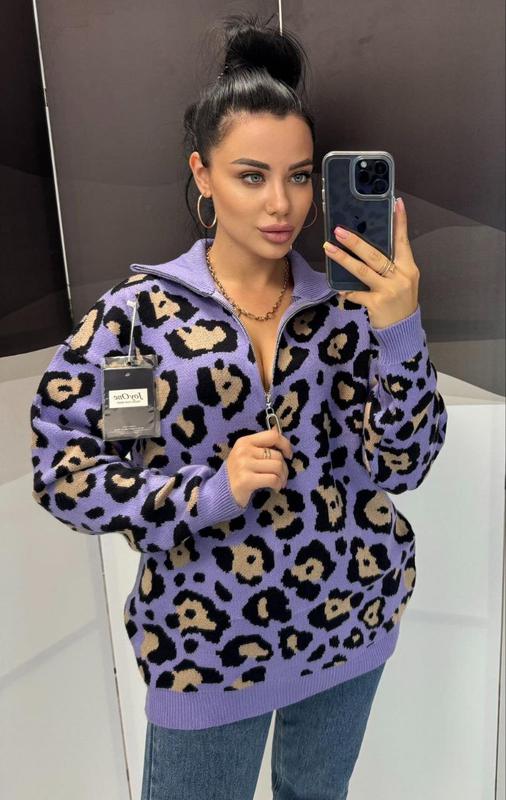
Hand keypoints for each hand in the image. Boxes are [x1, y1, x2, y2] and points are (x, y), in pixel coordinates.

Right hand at [226, 427, 292, 507]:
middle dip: (284, 468)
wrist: (221, 492)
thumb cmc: (238, 472)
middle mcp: (244, 451)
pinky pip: (273, 479)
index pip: (272, 435)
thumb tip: (278, 430)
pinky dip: (278, 485)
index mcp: (245, 441)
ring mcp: (244, 465)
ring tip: (278, 482)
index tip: (288, 455)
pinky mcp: (246, 480)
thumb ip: (261, 444)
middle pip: (277, 455)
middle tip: (281, 476)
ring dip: (282, 477)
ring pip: (277, 467)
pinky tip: (275, 488)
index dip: (285, 444)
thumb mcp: (246, 454)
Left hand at [323, 197, 419, 327]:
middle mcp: (400, 277)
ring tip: (328, 248)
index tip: (396, 203)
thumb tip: (367, 249)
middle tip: (339, 230)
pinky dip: (346, 291)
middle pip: (375, 255)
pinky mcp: (376, 303)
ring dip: (343, 259)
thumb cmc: (400, 302)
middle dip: (355, 242)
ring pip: (362, 270)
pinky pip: (356, 293)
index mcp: (408, 268)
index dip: (400, 222)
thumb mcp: (402, 281)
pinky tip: (338, 287)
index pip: (403, 241)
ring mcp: (388, 290)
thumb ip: (391, 266)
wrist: (402, 329)